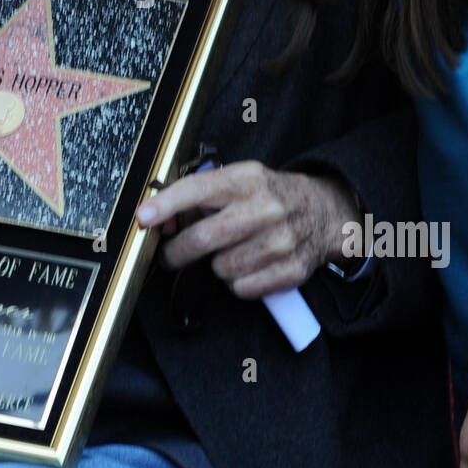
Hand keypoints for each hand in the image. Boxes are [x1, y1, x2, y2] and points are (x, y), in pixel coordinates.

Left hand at [135, 162, 357, 298]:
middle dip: (177, 252)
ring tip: (230, 251)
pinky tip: (248, 264)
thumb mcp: (240, 180)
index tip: (143, 218)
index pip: (198, 190)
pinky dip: (238, 282)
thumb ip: (200, 195)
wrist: (323, 212)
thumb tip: (159, 218)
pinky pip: (242, 288)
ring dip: (216, 265)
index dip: (166, 205)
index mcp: (248, 179)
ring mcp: (281, 240)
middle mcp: (266, 208)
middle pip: (203, 238)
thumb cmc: (269, 196)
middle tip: (170, 255)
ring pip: (221, 268)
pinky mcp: (291, 269)